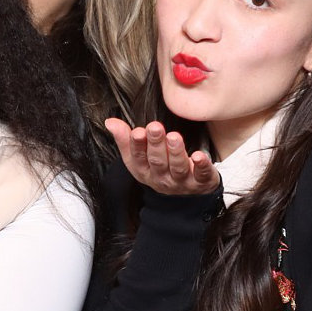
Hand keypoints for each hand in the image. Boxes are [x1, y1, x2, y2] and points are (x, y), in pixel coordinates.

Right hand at [105, 116, 219, 197]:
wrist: (186, 189)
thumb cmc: (160, 168)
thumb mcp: (139, 157)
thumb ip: (125, 139)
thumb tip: (110, 121)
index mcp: (144, 171)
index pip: (137, 159)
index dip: (137, 146)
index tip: (137, 132)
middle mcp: (161, 179)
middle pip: (157, 162)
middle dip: (155, 145)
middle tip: (155, 127)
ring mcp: (181, 182)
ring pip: (178, 167)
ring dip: (176, 152)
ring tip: (174, 136)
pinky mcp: (201, 181)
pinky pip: (201, 174)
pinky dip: (201, 165)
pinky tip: (199, 156)